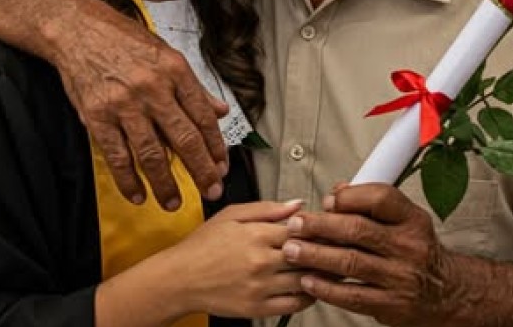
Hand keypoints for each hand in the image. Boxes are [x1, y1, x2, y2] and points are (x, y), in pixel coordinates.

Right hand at [48, 6, 229, 209]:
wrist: (77, 29)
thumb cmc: (123, 40)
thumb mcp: (167, 55)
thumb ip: (194, 87)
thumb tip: (221, 112)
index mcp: (175, 71)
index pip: (203, 117)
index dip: (216, 147)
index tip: (222, 167)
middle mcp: (153, 88)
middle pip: (184, 139)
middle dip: (201, 171)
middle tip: (211, 191)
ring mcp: (123, 104)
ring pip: (151, 154)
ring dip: (165, 184)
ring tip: (173, 202)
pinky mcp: (97, 117)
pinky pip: (117, 157)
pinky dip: (128, 180)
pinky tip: (138, 195)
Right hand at [165, 201, 314, 317]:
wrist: (179, 279)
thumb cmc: (202, 246)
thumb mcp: (231, 215)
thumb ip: (267, 209)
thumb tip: (296, 205)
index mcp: (256, 234)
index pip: (301, 229)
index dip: (318, 228)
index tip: (325, 229)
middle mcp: (260, 261)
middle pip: (308, 255)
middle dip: (324, 250)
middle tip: (333, 248)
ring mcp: (260, 287)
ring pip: (305, 280)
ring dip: (320, 274)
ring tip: (325, 267)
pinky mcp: (258, 308)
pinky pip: (295, 304)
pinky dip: (308, 296)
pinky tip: (308, 287)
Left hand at [281, 184, 453, 325]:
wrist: (445, 291)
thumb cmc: (417, 251)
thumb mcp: (405, 220)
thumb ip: (371, 204)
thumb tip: (337, 193)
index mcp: (412, 220)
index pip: (380, 198)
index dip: (348, 197)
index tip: (327, 201)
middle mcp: (408, 247)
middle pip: (357, 230)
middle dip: (319, 226)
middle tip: (295, 225)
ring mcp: (400, 277)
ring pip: (350, 262)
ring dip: (315, 256)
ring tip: (292, 251)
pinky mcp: (390, 304)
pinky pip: (352, 296)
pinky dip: (326, 288)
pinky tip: (309, 281)